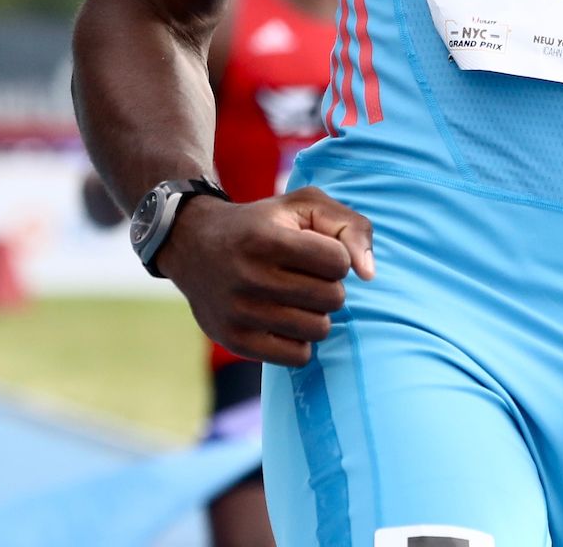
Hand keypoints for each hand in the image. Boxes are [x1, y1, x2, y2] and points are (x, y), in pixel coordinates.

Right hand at [156, 186, 374, 366]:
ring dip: (317, 313)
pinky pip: (298, 356)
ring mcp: (239, 312)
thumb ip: (349, 227)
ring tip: (296, 297)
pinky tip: (284, 320)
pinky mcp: (234, 340)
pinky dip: (300, 340)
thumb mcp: (304, 206)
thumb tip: (369, 275)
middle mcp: (250, 277)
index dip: (336, 256)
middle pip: (333, 298)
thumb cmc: (263, 224)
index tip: (315, 251)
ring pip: (319, 329)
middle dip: (329, 286)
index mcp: (267, 239)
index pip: (339, 262)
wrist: (194, 244)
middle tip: (306, 276)